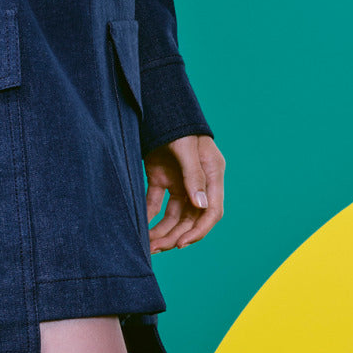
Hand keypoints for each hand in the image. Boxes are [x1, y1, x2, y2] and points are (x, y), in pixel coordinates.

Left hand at [143, 133, 225, 253]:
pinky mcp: (161, 177)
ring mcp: (179, 181)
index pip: (211, 211)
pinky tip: (140, 228)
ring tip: (147, 245)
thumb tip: (201, 206)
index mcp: (211, 174)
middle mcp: (197, 182)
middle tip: (156, 249)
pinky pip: (156, 203)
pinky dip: (149, 216)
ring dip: (162, 231)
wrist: (158, 104)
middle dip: (174, 236)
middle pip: (190, 218)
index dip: (198, 231)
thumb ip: (194, 175)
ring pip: (173, 215)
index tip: (181, 244)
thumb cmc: (177, 123)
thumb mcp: (186, 148)